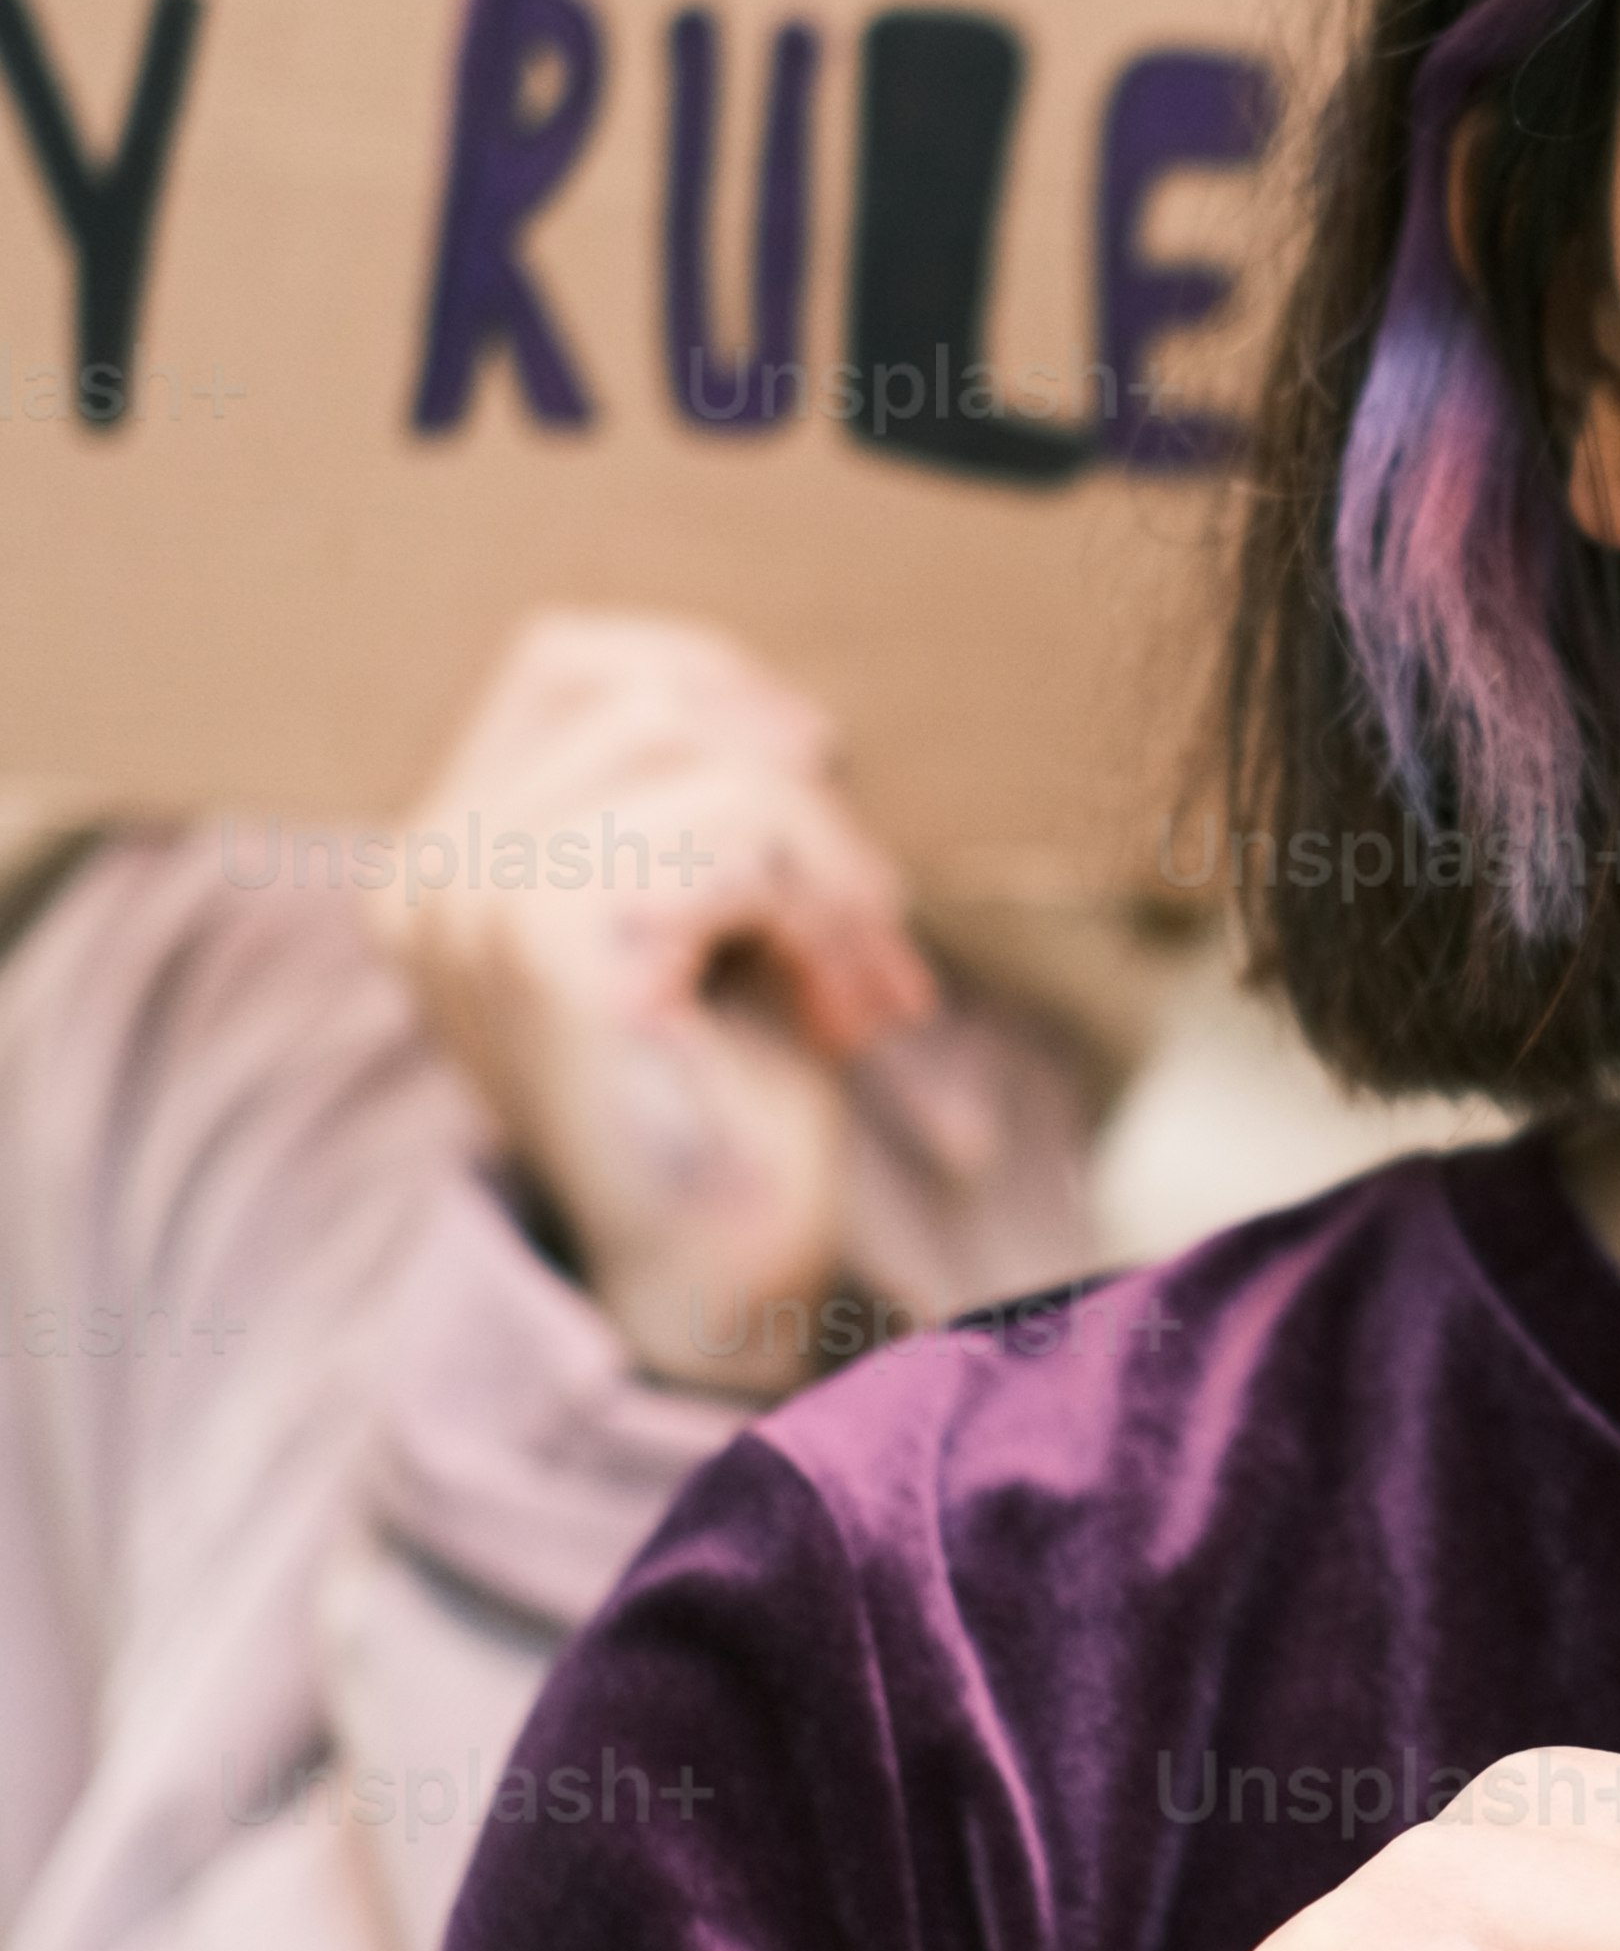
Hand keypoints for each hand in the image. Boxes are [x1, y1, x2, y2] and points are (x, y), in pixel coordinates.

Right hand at [376, 611, 936, 1396]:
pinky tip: (851, 1010)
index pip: (567, 663)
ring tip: (862, 973)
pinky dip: (831, 908)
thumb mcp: (696, 917)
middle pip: (645, 693)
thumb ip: (683, 799)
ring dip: (830, 863)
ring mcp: (470, 902)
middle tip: (863, 919)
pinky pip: (741, 831)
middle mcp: (426, 876)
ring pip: (709, 756)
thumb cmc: (730, 1105)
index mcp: (437, 864)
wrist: (718, 1287)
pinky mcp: (548, 940)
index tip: (814, 799)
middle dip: (791, 787)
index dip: (715, 694)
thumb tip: (772, 702)